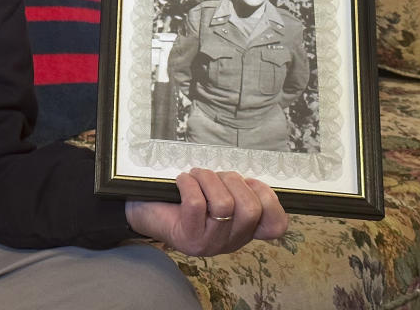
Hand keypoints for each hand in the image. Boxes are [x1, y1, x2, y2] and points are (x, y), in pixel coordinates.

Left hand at [125, 168, 287, 256]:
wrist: (143, 209)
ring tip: (194, 177)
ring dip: (207, 179)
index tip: (249, 183)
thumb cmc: (180, 197)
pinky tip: (180, 182)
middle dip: (232, 180)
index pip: (276, 225)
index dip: (269, 199)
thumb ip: (236, 189)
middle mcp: (230, 242)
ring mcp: (209, 244)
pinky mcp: (188, 238)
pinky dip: (189, 184)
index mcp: (243, 230)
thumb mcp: (214, 192)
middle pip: (251, 209)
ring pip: (224, 204)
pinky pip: (197, 203)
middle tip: (212, 176)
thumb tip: (252, 181)